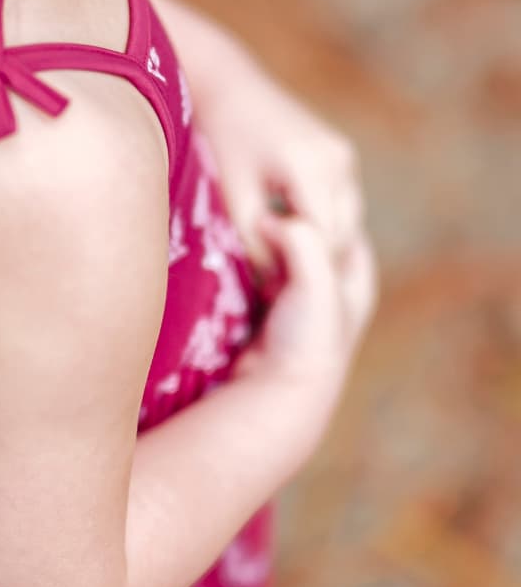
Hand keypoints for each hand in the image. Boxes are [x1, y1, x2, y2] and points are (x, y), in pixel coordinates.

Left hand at [193, 55, 365, 283]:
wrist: (227, 87)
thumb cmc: (221, 143)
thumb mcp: (233, 198)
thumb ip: (255, 244)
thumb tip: (277, 287)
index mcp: (310, 168)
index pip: (324, 242)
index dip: (302, 271)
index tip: (275, 292)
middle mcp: (337, 160)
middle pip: (340, 234)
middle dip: (314, 261)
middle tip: (278, 284)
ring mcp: (343, 155)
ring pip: (345, 220)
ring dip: (319, 242)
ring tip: (280, 256)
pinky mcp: (340, 153)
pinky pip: (339, 201)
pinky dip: (319, 220)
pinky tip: (286, 230)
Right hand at [235, 211, 377, 417]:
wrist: (275, 395)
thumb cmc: (307, 341)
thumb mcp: (316, 281)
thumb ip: (301, 240)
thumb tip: (270, 217)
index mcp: (354, 283)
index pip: (344, 229)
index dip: (321, 208)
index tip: (290, 191)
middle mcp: (330, 295)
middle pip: (312, 244)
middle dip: (289, 224)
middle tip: (262, 202)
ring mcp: (296, 309)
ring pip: (281, 261)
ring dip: (264, 247)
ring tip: (243, 225)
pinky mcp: (266, 320)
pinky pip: (257, 281)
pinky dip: (248, 267)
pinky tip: (232, 258)